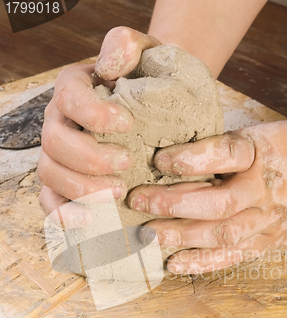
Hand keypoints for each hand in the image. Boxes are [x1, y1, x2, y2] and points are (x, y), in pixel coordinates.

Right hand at [38, 27, 159, 226]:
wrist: (154, 106)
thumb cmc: (147, 82)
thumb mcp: (143, 53)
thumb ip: (124, 46)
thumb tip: (109, 65)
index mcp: (73, 89)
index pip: (69, 98)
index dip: (93, 114)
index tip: (127, 124)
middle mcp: (58, 121)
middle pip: (55, 143)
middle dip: (89, 158)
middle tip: (126, 164)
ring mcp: (57, 155)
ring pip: (50, 174)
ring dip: (81, 188)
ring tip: (118, 193)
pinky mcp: (63, 183)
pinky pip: (50, 202)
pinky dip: (64, 215)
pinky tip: (91, 220)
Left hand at [127, 120, 286, 272]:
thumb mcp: (268, 135)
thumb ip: (229, 147)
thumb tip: (177, 154)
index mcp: (265, 153)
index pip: (225, 153)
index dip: (192, 158)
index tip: (160, 158)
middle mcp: (265, 190)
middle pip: (218, 203)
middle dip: (173, 203)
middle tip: (138, 201)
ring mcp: (268, 221)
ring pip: (222, 234)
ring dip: (181, 236)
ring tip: (147, 235)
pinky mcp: (270, 242)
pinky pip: (235, 256)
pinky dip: (203, 263)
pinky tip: (174, 264)